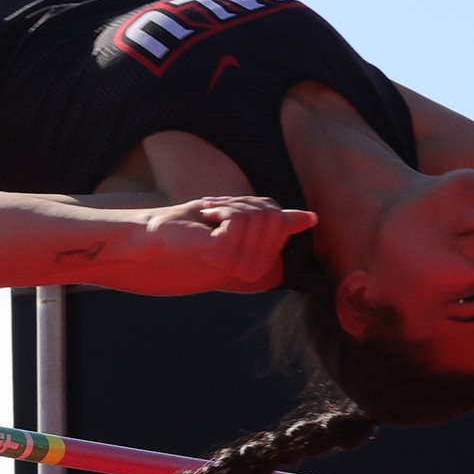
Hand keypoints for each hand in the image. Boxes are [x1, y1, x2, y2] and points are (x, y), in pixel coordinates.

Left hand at [138, 196, 316, 293]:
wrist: (160, 235)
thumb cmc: (198, 226)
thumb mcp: (243, 218)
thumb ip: (276, 222)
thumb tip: (312, 218)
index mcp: (264, 261)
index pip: (282, 219)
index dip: (257, 205)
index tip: (231, 211)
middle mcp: (256, 268)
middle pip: (271, 216)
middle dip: (244, 204)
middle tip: (217, 212)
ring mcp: (241, 266)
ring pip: (256, 217)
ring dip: (231, 206)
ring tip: (210, 217)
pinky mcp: (224, 257)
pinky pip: (238, 220)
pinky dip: (222, 210)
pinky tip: (207, 221)